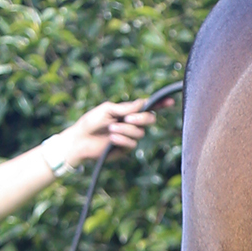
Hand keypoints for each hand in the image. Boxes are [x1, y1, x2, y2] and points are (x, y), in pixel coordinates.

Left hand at [53, 96, 171, 167]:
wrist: (80, 140)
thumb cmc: (91, 122)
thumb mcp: (108, 109)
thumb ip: (126, 107)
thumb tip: (143, 103)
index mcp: (128, 111)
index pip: (148, 107)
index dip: (160, 104)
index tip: (170, 102)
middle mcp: (132, 123)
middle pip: (150, 119)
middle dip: (141, 118)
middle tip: (127, 118)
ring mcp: (130, 136)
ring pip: (140, 132)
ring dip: (125, 130)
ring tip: (110, 129)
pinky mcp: (126, 148)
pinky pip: (132, 143)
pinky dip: (122, 139)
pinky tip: (111, 139)